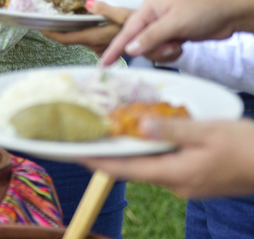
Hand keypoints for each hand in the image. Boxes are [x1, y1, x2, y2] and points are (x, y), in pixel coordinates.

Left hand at [41, 0, 130, 57]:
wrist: (152, 17)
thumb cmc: (130, 2)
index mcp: (98, 33)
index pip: (67, 38)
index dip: (51, 32)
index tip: (39, 25)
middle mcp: (98, 44)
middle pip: (69, 40)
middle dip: (54, 30)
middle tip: (42, 19)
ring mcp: (102, 47)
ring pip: (77, 40)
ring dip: (65, 30)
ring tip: (53, 16)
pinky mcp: (105, 46)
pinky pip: (86, 41)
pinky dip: (77, 32)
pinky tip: (72, 21)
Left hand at [81, 118, 253, 198]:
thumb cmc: (246, 147)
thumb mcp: (207, 131)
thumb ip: (171, 129)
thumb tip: (139, 126)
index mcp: (175, 175)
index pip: (126, 169)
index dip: (98, 161)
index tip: (75, 153)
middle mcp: (177, 184)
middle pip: (134, 167)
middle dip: (111, 152)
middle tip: (89, 134)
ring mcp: (187, 183)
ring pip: (150, 164)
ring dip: (132, 149)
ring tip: (110, 130)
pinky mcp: (196, 177)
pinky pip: (165, 163)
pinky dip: (152, 149)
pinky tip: (146, 133)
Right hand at [98, 0, 253, 64]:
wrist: (230, 12)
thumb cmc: (203, 9)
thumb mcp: (175, 23)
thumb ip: (151, 37)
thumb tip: (130, 50)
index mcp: (147, 10)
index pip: (126, 32)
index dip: (114, 49)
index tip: (103, 65)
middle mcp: (151, 19)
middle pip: (138, 45)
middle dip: (153, 50)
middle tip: (171, 46)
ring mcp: (162, 30)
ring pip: (151, 51)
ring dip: (165, 53)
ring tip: (179, 44)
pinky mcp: (172, 38)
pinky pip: (163, 53)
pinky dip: (172, 54)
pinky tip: (183, 46)